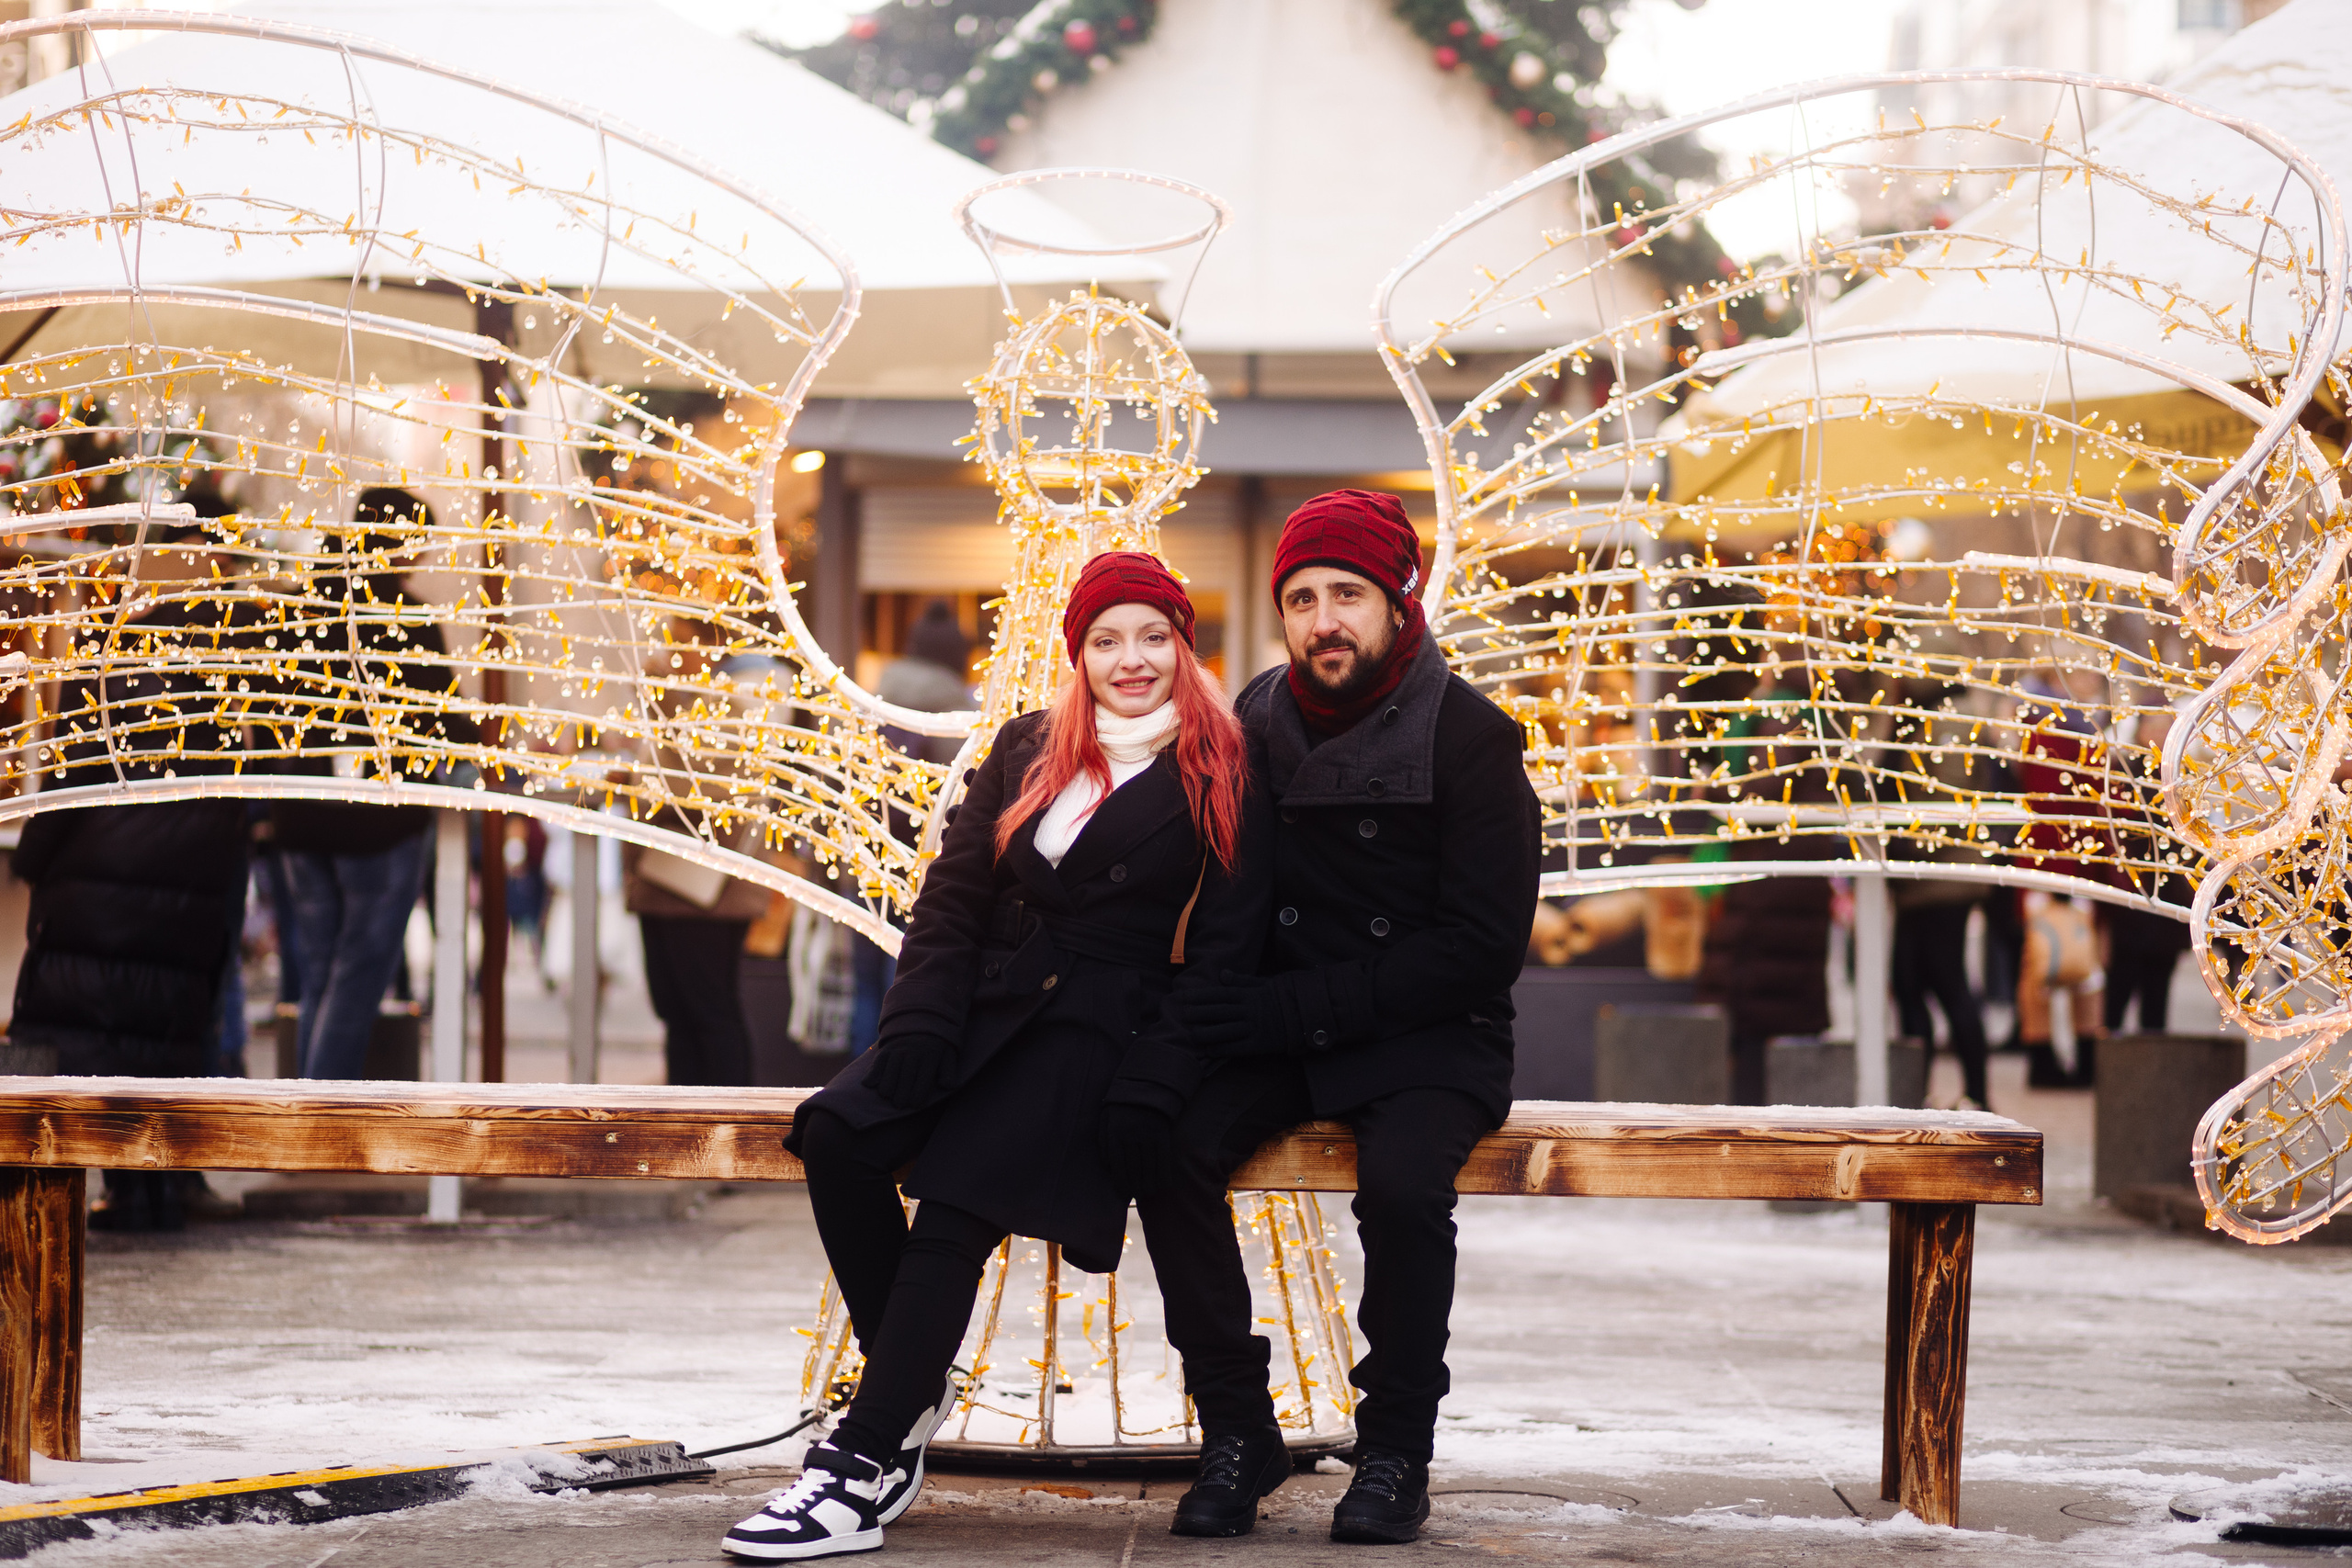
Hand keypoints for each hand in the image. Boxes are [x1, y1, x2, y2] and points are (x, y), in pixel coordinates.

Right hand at [864, 1032, 958, 1108]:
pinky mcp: (885, 1050)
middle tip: (899, 1105)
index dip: (918, 1096)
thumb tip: (947, 1086)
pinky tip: (873, 1084)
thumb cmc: (936, 1048)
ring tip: (887, 1096)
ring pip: (889, 1073)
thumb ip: (949, 1073)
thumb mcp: (949, 1056)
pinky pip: (876, 1065)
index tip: (915, 1105)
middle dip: (901, 1096)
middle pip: (905, 1079)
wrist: (921, 1025)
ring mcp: (898, 1050)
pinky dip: (872, 1075)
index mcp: (931, 1055)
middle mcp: (913, 1052)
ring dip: (887, 1088)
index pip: (923, 1080)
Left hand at [1098, 1102, 1179, 1196]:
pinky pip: (1163, 1159)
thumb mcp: (1105, 1121)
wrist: (1144, 1088)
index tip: (1124, 1192)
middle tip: (1137, 1195)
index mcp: (1114, 1134)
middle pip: (1134, 1169)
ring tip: (1148, 1192)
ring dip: (1149, 1184)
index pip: (1118, 1166)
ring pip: (1148, 1167)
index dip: (1121, 1182)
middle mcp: (1131, 1136)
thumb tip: (1107, 1167)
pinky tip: (1163, 1184)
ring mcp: (1147, 1135)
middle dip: (1135, 1186)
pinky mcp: (1162, 1134)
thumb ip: (1103, 1143)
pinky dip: (1164, 1174)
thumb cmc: (1121, 1108)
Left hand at [1168, 971, 1292, 1058]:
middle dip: (1199, 1013)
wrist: (1306, 1016)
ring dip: (1207, 1033)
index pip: (1219, 994)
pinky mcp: (1259, 1044)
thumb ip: (1241, 980)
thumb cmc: (1283, 997)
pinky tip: (1210, 1050)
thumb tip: (1222, 974)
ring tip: (1192, 1034)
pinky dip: (1222, 1049)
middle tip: (1183, 1014)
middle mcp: (1248, 1011)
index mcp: (1248, 995)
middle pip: (1219, 1012)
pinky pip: (1237, 1048)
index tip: (1185, 996)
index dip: (1201, 996)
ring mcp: (1253, 1028)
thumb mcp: (1263, 984)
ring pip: (1225, 1031)